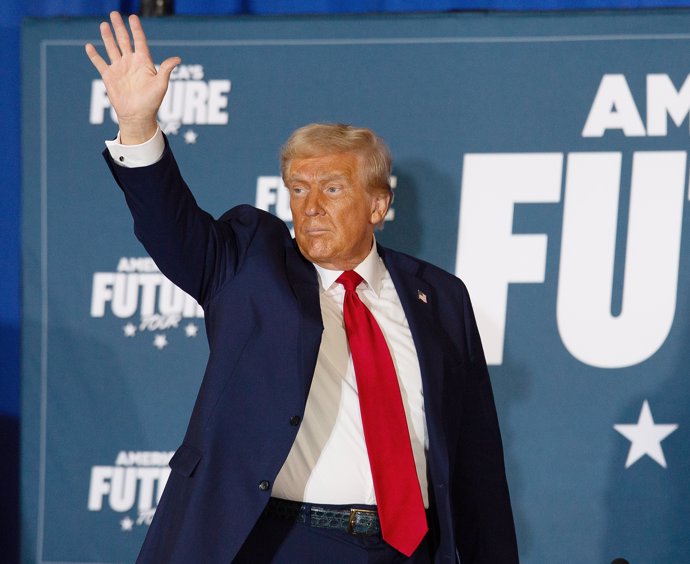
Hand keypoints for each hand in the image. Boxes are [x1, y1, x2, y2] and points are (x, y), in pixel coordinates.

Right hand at [85, 11, 180, 143]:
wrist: (138, 116)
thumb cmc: (152, 102)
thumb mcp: (161, 85)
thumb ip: (166, 70)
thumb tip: (178, 58)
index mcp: (143, 62)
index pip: (139, 41)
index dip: (136, 29)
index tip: (132, 17)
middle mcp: (131, 62)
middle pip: (123, 40)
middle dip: (119, 27)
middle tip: (114, 13)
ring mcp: (119, 68)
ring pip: (111, 48)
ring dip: (107, 36)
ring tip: (104, 24)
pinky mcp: (109, 76)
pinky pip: (100, 63)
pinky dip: (94, 55)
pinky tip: (89, 46)